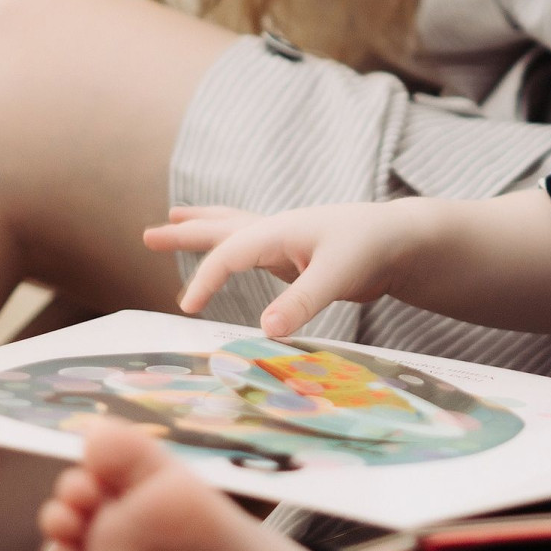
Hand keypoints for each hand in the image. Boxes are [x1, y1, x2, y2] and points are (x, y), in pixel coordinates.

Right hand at [146, 201, 430, 335]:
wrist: (402, 238)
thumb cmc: (372, 249)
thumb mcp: (337, 277)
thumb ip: (301, 302)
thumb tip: (265, 332)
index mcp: (279, 231)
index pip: (228, 254)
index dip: (205, 281)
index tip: (187, 309)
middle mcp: (276, 230)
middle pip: (221, 228)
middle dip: (185, 233)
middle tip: (148, 235)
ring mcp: (286, 240)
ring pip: (234, 231)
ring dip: (203, 227)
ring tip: (173, 219)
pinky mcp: (296, 255)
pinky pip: (251, 247)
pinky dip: (231, 247)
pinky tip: (231, 254)